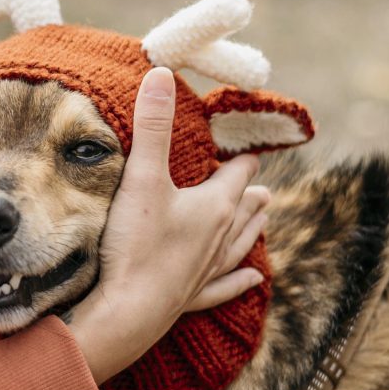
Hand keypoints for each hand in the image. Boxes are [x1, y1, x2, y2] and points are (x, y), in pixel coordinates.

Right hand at [65, 67, 271, 383]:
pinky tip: (253, 279)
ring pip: (240, 244)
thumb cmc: (136, 245)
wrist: (124, 314)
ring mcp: (207, 270)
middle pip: (245, 208)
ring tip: (264, 214)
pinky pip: (224, 286)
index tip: (248, 144)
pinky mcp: (190, 297)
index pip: (237, 172)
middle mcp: (220, 238)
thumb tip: (163, 74)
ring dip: (252, 228)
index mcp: (215, 207)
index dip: (243, 156)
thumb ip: (153, 127)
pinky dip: (239, 281)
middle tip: (260, 180)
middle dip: (251, 190)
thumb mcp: (142, 178)